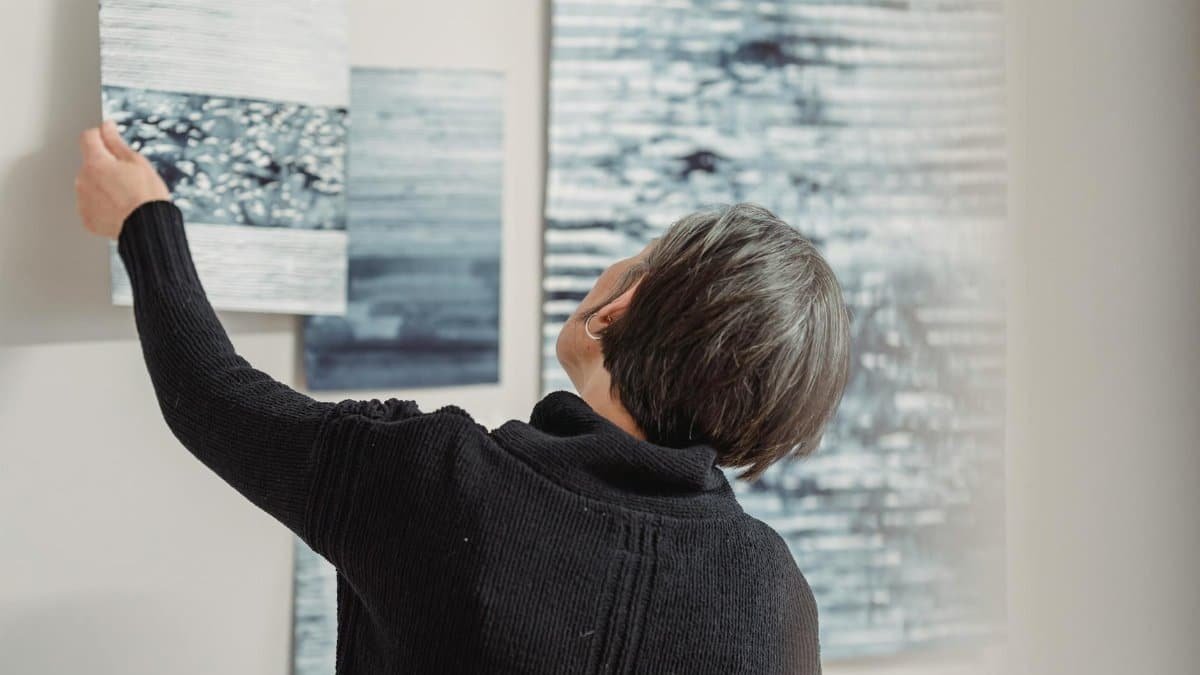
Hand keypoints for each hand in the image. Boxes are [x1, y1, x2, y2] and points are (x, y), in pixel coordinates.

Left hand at [75, 120, 170, 238]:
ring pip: (90, 184)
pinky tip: (119, 209)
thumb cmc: (147, 196)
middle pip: (90, 163)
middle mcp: (83, 180)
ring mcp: (83, 201)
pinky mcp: (87, 218)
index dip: (101, 135)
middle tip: (128, 177)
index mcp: (95, 163)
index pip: (88, 137)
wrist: (148, 229)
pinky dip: (102, 205)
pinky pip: (91, 205)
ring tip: (125, 197)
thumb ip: (116, 142)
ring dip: (102, 185)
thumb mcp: (137, 162)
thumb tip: (106, 127)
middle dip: (104, 165)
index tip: (110, 139)